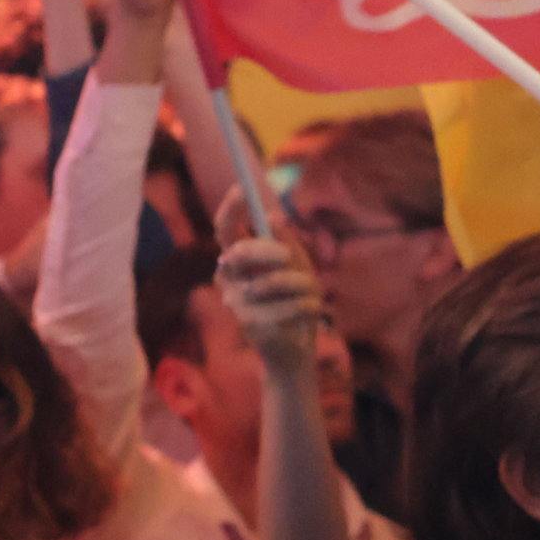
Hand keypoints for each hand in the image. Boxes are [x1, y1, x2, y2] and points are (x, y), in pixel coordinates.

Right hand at [214, 216, 333, 378]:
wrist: (296, 350)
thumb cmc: (295, 302)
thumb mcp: (298, 266)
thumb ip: (287, 243)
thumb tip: (274, 217)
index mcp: (238, 262)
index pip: (225, 232)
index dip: (230, 210)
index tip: (242, 189)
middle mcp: (229, 280)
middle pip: (239, 251)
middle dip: (267, 250)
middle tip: (287, 254)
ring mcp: (236, 303)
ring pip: (271, 281)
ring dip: (302, 284)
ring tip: (314, 293)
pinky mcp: (251, 324)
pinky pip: (286, 304)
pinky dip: (308, 305)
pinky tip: (312, 312)